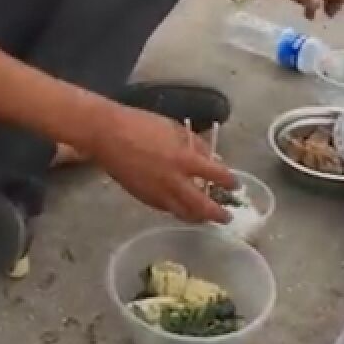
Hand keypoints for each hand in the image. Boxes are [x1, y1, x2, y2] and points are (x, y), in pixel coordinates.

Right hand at [89, 102, 237, 223]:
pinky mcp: (144, 199)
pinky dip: (179, 210)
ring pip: (183, 213)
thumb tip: (211, 158)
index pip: (216, 176)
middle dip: (217, 214)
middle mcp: (174, 182)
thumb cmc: (142, 125)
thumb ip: (195, 145)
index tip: (236, 185)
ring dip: (198, 217)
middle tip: (227, 216)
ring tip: (206, 217)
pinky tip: (183, 207)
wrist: (108, 136)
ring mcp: (158, 194)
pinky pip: (167, 209)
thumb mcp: (174, 128)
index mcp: (185, 160)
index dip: (229, 182)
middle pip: (202, 206)